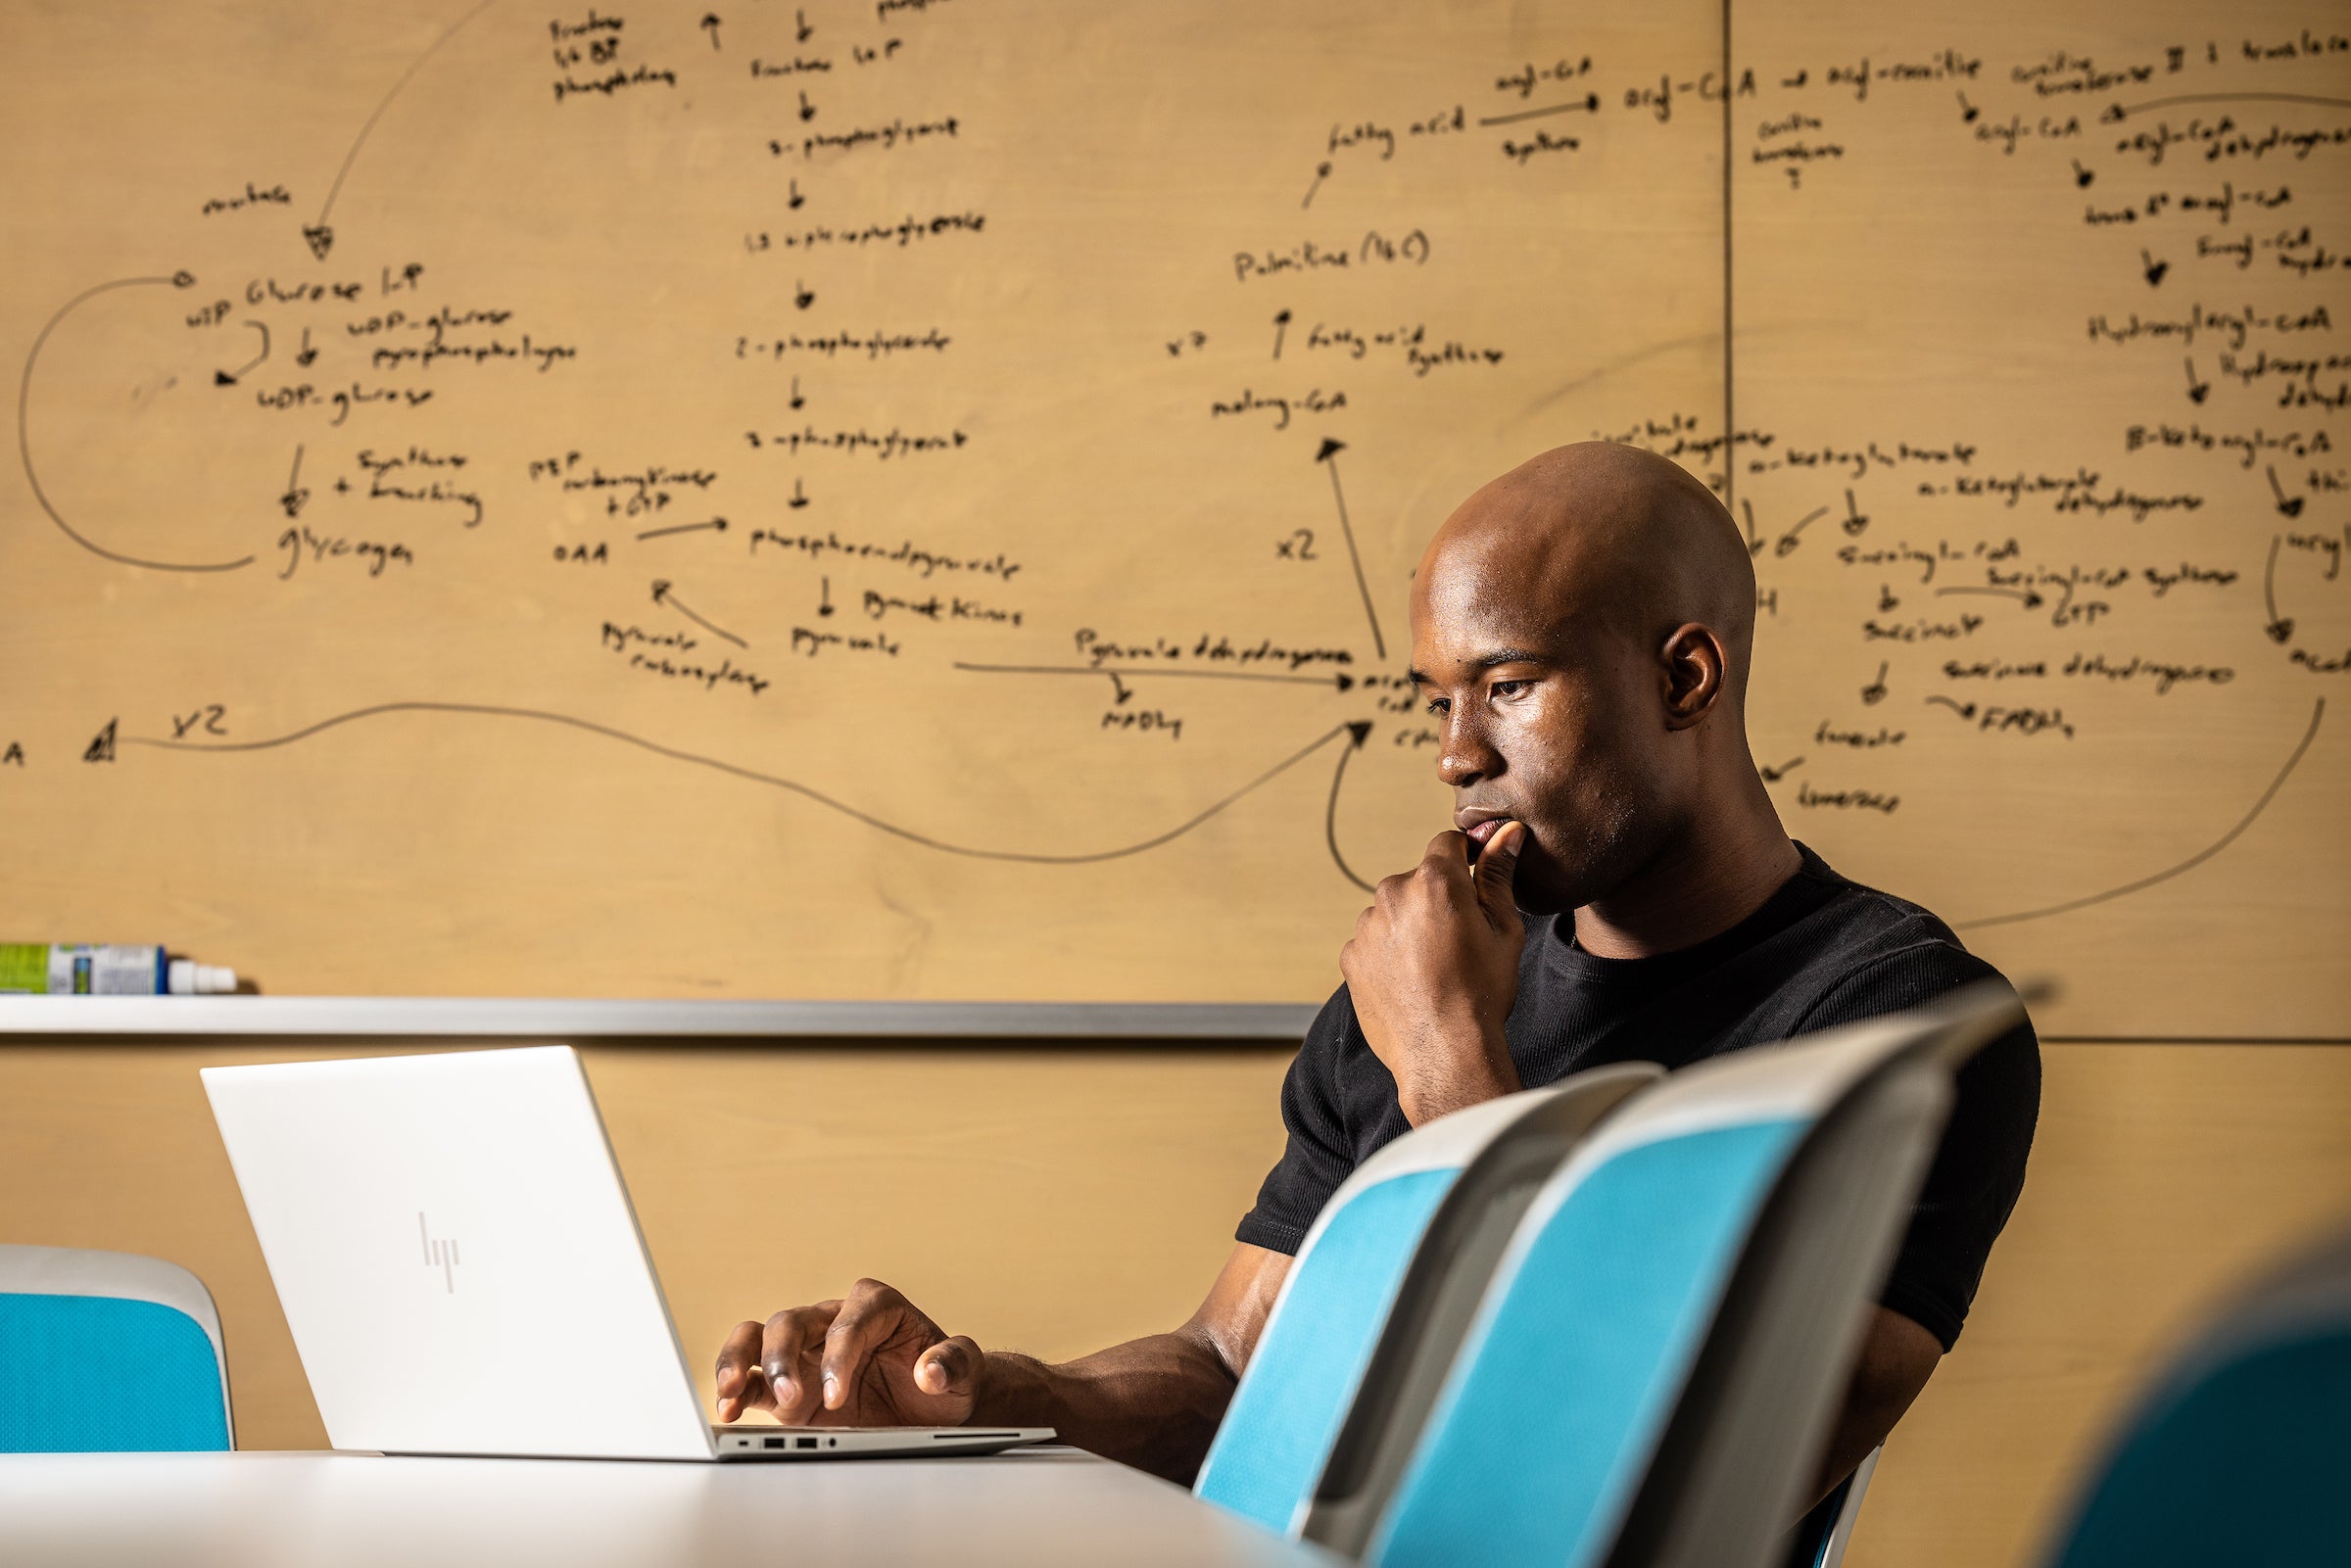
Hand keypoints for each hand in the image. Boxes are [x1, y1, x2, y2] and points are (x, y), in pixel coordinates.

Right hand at [714, 1278, 981, 1426]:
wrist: (937, 1411)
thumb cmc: (949, 1381)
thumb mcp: (965, 1370)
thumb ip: (954, 1361)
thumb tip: (930, 1370)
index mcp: (876, 1307)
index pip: (847, 1320)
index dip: (837, 1354)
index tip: (837, 1394)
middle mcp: (834, 1322)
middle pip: (793, 1320)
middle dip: (783, 1357)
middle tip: (790, 1396)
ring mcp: (807, 1354)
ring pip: (759, 1337)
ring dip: (741, 1360)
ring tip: (731, 1391)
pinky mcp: (789, 1386)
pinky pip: (752, 1379)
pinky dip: (735, 1389)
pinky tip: (727, 1409)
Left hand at [1339, 821, 1526, 1123]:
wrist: (1444, 1054)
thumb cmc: (1482, 994)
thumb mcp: (1504, 929)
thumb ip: (1499, 874)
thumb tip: (1507, 833)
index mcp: (1436, 880)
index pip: (1449, 843)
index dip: (1466, 859)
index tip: (1474, 882)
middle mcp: (1393, 894)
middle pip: (1418, 880)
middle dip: (1437, 900)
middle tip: (1459, 940)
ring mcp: (1366, 926)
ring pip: (1394, 912)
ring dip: (1410, 927)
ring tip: (1434, 968)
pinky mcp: (1350, 955)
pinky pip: (1373, 942)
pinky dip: (1389, 954)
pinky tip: (1412, 982)